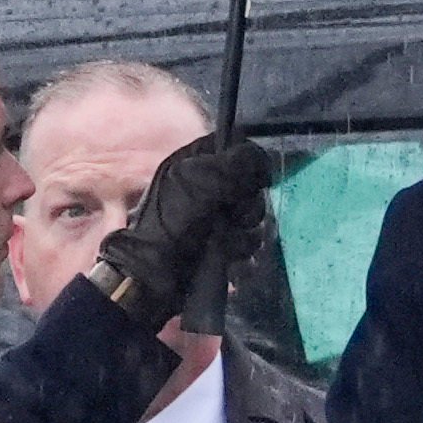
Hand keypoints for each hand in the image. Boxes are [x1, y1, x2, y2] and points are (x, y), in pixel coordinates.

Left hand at [93, 135, 273, 329]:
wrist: (157, 273)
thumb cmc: (173, 221)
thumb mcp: (201, 182)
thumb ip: (237, 164)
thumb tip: (265, 162)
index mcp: (197, 163)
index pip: (236, 149)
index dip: (249, 164)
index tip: (251, 179)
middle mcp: (209, 187)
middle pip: (251, 185)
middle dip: (248, 203)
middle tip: (232, 214)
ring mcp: (217, 216)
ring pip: (254, 213)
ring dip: (245, 228)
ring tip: (225, 238)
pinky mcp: (225, 242)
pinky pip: (251, 238)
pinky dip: (242, 246)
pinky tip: (228, 253)